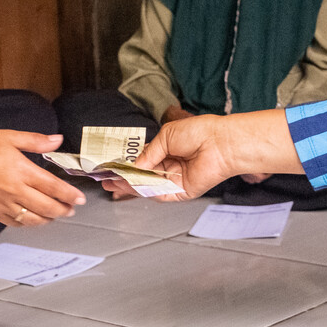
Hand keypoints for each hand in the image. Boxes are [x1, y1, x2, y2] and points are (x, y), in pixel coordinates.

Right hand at [0, 130, 83, 224]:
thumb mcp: (8, 137)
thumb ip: (36, 141)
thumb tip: (57, 140)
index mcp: (20, 170)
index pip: (53, 187)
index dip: (70, 195)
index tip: (80, 198)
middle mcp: (14, 190)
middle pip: (48, 207)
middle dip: (64, 209)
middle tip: (71, 208)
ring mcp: (4, 204)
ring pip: (34, 219)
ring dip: (49, 218)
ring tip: (56, 214)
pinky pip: (17, 223)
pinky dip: (30, 223)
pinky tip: (35, 218)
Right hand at [122, 109, 300, 199]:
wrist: (219, 142)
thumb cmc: (199, 133)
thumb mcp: (166, 135)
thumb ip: (149, 152)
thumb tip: (134, 164)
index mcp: (168, 151)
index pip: (143, 162)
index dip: (128, 166)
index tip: (113, 168)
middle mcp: (171, 167)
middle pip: (143, 177)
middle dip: (125, 179)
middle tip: (108, 181)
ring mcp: (175, 180)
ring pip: (148, 187)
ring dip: (130, 186)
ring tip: (113, 184)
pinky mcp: (181, 192)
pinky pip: (159, 194)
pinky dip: (144, 191)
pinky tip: (131, 186)